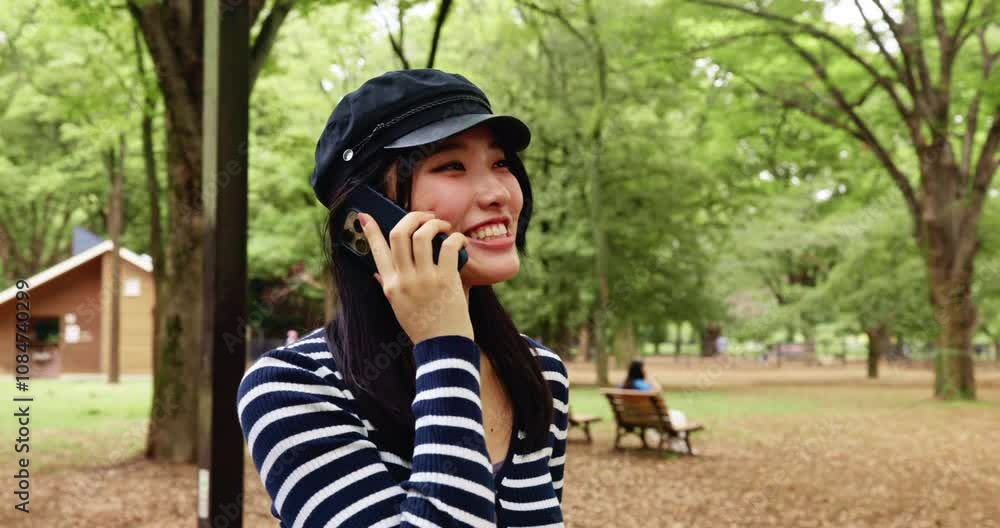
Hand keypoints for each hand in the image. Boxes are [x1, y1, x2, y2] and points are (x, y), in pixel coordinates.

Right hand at [358, 211, 472, 344]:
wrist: (443, 347)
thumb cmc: (424, 327)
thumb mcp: (399, 307)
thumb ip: (390, 287)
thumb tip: (377, 272)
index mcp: (390, 285)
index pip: (376, 251)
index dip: (370, 231)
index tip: (365, 216)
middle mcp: (404, 280)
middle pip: (399, 234)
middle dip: (411, 217)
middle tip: (424, 216)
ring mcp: (424, 280)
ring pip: (421, 236)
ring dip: (433, 223)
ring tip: (442, 225)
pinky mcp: (445, 281)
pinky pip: (448, 247)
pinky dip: (455, 237)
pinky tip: (459, 239)